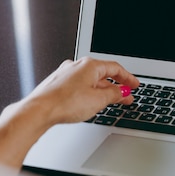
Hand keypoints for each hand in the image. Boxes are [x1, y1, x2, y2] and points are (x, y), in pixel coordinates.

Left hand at [25, 57, 139, 125]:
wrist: (39, 110)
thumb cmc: (65, 103)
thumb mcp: (98, 100)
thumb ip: (114, 94)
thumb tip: (122, 92)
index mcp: (89, 65)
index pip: (115, 68)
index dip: (128, 78)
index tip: (134, 85)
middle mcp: (77, 66)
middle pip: (103, 74)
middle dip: (116, 86)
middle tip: (126, 97)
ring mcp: (66, 74)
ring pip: (91, 80)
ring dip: (103, 90)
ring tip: (110, 102)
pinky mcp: (58, 84)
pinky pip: (80, 85)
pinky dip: (90, 92)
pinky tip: (91, 102)